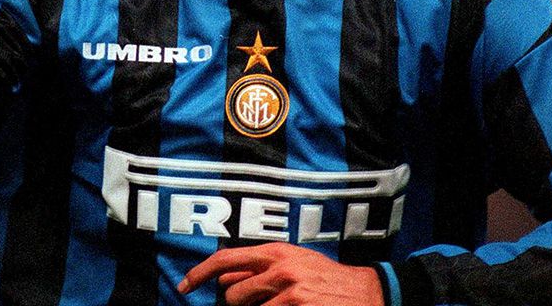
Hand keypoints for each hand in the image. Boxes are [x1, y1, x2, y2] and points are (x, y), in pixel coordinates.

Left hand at [178, 243, 382, 305]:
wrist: (367, 293)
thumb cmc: (327, 280)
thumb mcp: (294, 265)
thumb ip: (259, 271)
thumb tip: (224, 279)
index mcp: (276, 252)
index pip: (225, 259)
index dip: (199, 274)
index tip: (183, 286)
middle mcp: (280, 267)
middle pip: (233, 295)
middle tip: (262, 305)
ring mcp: (289, 290)